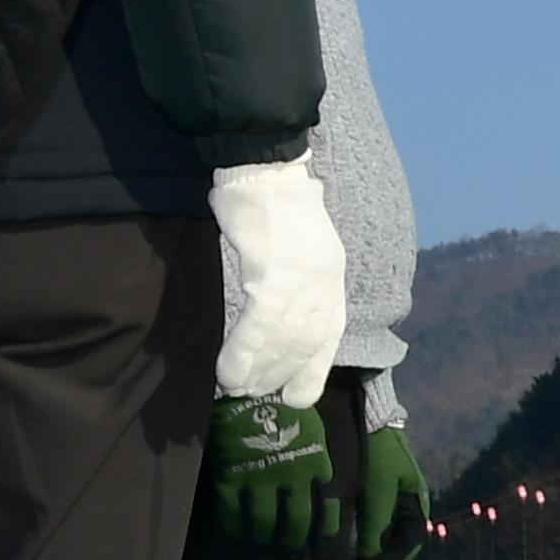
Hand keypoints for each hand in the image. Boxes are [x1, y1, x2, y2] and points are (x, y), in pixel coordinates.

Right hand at [207, 393, 331, 551]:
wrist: (249, 387)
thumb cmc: (286, 408)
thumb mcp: (315, 434)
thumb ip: (317, 463)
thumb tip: (322, 490)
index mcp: (317, 466)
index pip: (328, 509)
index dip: (327, 534)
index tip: (325, 552)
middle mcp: (292, 478)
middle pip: (296, 523)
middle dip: (293, 545)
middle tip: (289, 558)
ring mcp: (259, 479)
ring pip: (264, 523)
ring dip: (264, 540)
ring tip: (262, 551)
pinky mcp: (230, 476)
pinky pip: (231, 512)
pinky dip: (234, 528)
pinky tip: (236, 537)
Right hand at [209, 156, 348, 407]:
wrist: (263, 164)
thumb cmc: (268, 197)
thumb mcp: (296, 239)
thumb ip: (292, 269)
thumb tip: (273, 291)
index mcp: (330, 273)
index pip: (329, 330)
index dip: (314, 364)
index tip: (299, 390)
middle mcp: (324, 281)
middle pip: (306, 342)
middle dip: (283, 373)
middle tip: (259, 395)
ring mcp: (302, 281)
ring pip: (284, 341)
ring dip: (260, 371)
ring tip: (240, 392)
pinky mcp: (274, 275)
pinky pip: (260, 327)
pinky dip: (244, 355)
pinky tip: (229, 375)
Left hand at [348, 426, 429, 559]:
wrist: (369, 421)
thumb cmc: (377, 453)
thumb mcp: (378, 489)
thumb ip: (377, 523)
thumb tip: (370, 558)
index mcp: (416, 507)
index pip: (408, 547)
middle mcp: (408, 510)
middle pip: (400, 551)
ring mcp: (394, 507)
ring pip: (388, 546)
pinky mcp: (377, 502)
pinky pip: (376, 534)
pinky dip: (365, 549)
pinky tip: (348, 555)